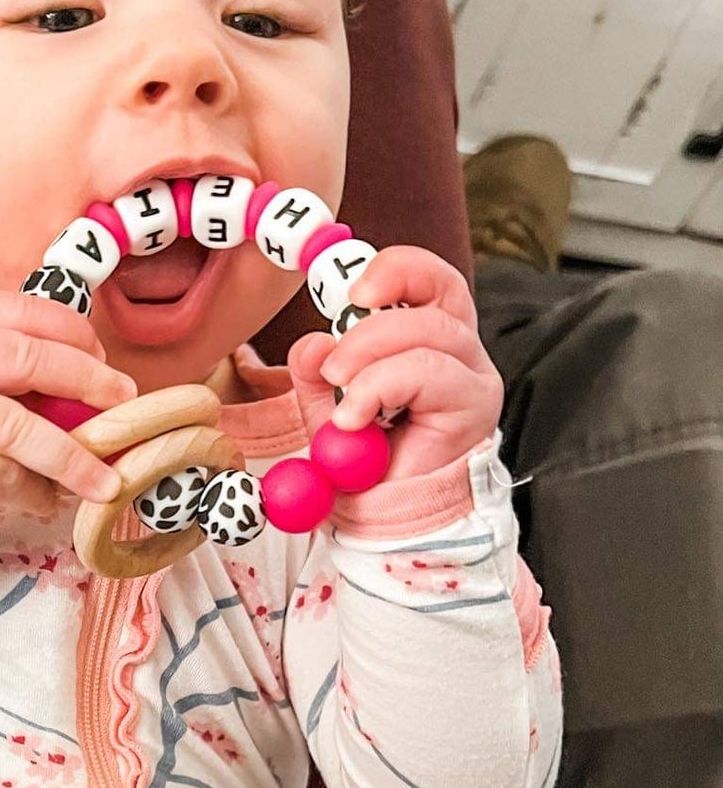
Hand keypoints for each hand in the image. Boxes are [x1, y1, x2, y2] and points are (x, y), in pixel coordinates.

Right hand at [0, 288, 135, 516]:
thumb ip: (13, 350)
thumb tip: (94, 371)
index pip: (27, 311)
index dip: (75, 334)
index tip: (104, 358)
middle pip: (27, 360)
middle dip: (85, 381)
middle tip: (122, 404)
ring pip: (17, 430)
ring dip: (69, 459)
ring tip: (105, 481)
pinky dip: (33, 492)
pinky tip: (50, 498)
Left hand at [286, 246, 504, 483]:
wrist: (386, 518)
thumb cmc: (366, 462)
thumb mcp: (326, 408)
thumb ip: (316, 373)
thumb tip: (312, 343)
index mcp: (427, 333)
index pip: (426, 277)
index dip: (394, 269)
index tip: (350, 291)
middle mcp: (457, 347)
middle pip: (437, 291)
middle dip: (373, 319)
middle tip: (333, 362)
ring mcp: (472, 374)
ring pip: (430, 330)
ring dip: (370, 359)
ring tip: (342, 400)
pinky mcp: (475, 403)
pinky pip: (429, 372)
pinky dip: (381, 387)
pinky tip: (357, 418)